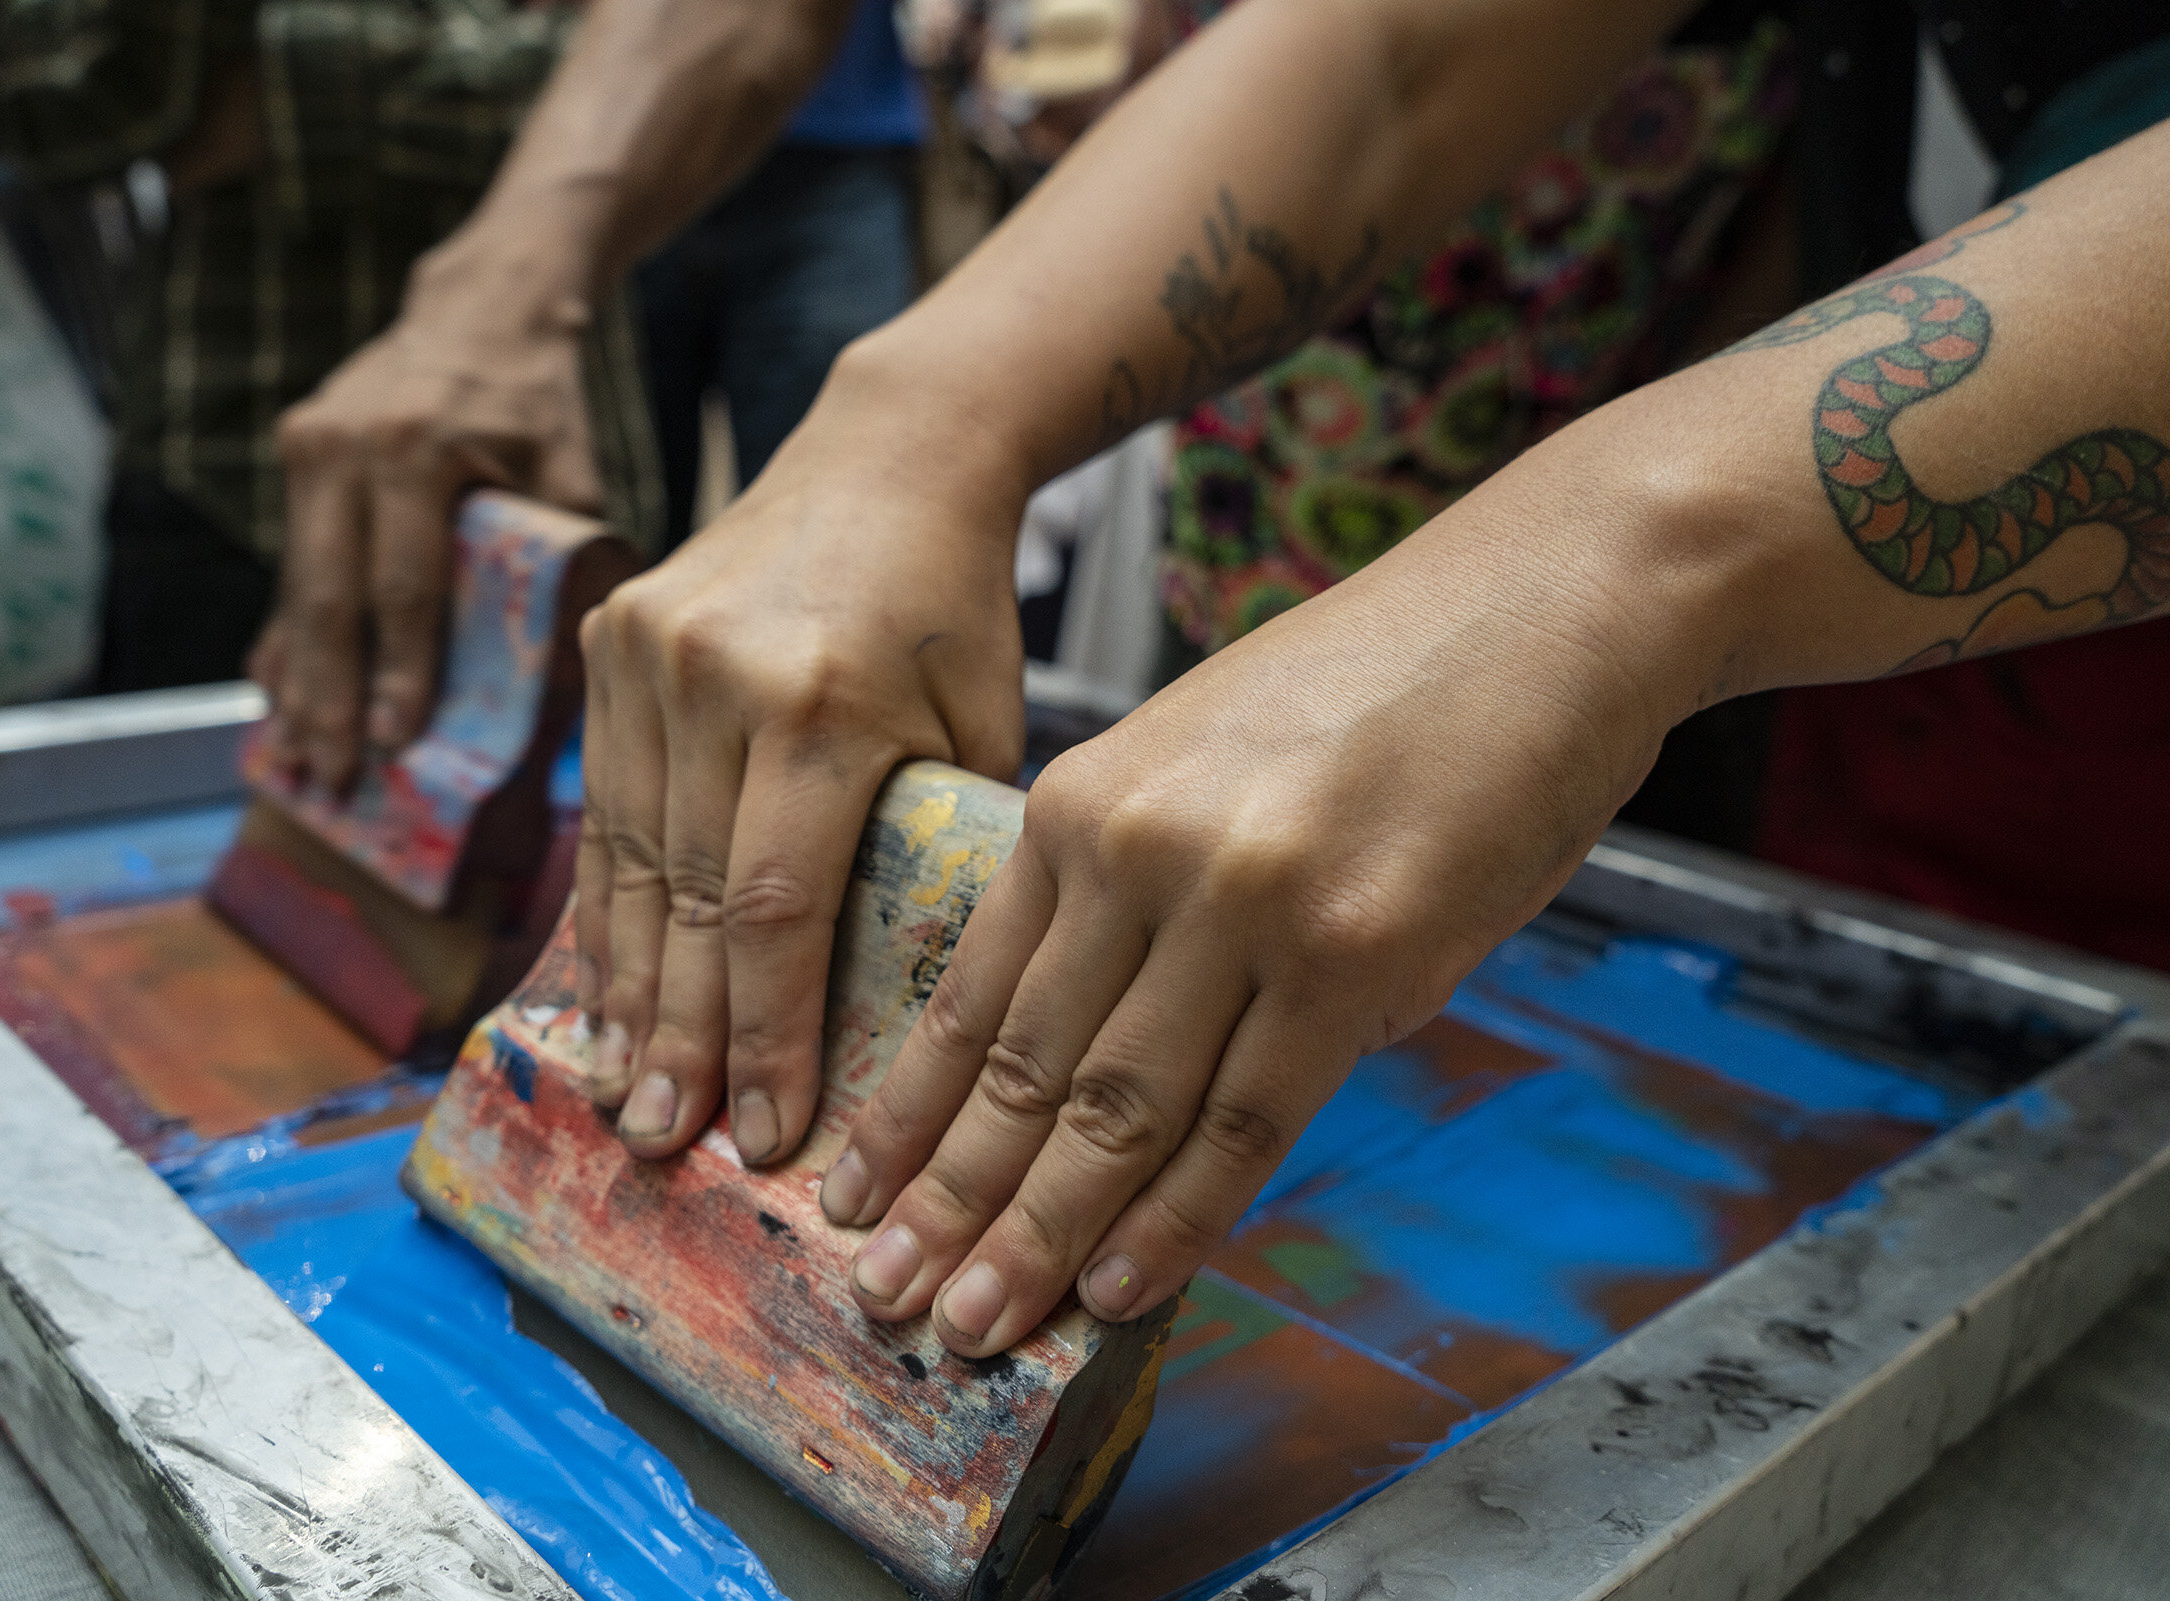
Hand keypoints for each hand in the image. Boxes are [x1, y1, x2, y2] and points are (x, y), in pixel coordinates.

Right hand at [257, 236, 601, 789]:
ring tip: (300, 758)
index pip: (403, 586)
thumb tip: (558, 687)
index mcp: (417, 449)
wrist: (484, 305)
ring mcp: (310, 447)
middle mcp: (347, 446)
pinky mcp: (296, 454)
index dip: (399, 672)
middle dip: (330, 700)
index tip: (396, 743)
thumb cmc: (540, 406)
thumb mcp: (569, 480)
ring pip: (299, 587)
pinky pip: (290, 562)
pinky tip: (279, 696)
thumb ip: (559, 568)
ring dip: (300, 681)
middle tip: (331, 778)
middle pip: (331, 599)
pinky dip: (288, 634)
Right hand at [575, 361, 1030, 1163]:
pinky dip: (604, 902)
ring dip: (620, 984)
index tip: (763, 1135)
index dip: (761, 1035)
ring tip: (619, 1086)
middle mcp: (711, 677)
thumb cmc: (954, 610)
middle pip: (679, 897)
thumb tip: (917, 1013)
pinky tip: (604, 983)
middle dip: (674, 1036)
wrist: (887, 455)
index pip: (768, 908)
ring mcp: (642, 651)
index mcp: (816, 703)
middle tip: (659, 1142)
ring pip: (621, 857)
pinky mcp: (605, 638)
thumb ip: (937, 854)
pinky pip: (599, 803)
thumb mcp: (978, 731)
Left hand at [817, 419, 1722, 1356]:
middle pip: (1022, 1068)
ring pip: (1114, 1112)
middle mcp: (1137, 854)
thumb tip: (1128, 1063)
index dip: (907, 1115)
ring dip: (1038, 1237)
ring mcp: (1240, 904)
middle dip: (948, 1203)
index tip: (852, 1198)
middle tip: (886, 1301)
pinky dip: (1176, 1220)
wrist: (1543, 604)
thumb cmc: (1384, 689)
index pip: (968, 994)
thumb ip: (1149, 904)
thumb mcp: (1208, 764)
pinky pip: (1243, 1121)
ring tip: (971, 1328)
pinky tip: (1120, 1291)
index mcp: (1081, 802)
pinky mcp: (1351, 953)